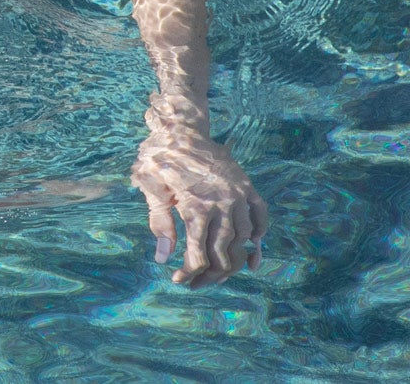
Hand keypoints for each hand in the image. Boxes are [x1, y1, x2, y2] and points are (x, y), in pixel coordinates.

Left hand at [131, 104, 268, 285]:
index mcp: (195, 206)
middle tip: (197, 283)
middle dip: (211, 275)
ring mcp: (237, 194)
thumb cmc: (158, 156)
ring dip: (234, 261)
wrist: (179, 126)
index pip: (199, 255)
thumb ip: (159, 222)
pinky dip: (258, 236)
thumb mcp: (149, 186)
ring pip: (243, 240)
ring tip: (220, 272)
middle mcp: (221, 203)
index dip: (189, 273)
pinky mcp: (245, 185)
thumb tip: (163, 258)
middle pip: (223, 254)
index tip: (178, 280)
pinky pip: (260, 216)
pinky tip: (250, 253)